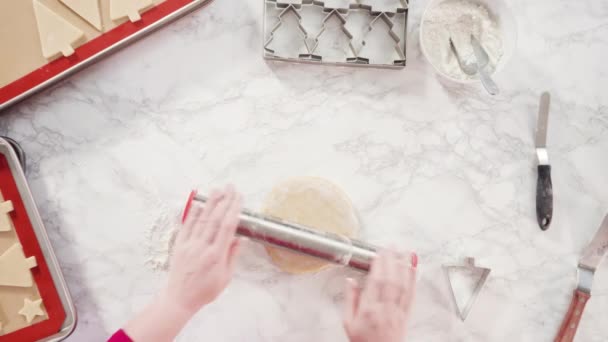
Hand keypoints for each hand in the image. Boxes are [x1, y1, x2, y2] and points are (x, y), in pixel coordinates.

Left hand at [163, 186, 242, 315]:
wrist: (179, 299)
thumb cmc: (205, 291)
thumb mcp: (226, 277)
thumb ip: (232, 256)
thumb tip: (241, 238)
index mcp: (216, 256)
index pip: (227, 227)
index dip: (234, 210)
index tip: (239, 198)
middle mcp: (202, 247)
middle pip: (215, 218)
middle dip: (224, 200)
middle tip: (230, 187)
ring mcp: (189, 245)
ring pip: (201, 219)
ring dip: (210, 202)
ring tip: (217, 189)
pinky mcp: (179, 245)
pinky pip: (186, 226)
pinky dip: (193, 213)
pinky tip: (198, 203)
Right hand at [343, 250, 416, 341]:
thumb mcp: (348, 323)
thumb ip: (350, 300)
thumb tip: (350, 281)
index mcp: (369, 310)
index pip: (375, 282)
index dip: (379, 265)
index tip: (379, 253)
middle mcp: (385, 309)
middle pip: (390, 280)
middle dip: (392, 261)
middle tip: (392, 246)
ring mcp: (397, 312)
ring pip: (403, 285)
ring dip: (405, 267)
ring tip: (406, 252)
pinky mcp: (406, 315)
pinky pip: (411, 295)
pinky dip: (413, 280)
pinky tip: (414, 269)